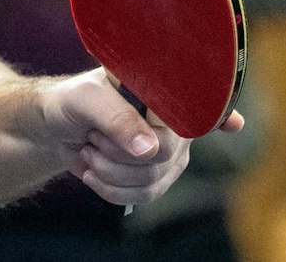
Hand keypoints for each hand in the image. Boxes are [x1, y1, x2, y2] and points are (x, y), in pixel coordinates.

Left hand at [37, 69, 242, 205]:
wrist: (53, 130)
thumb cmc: (71, 102)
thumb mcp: (85, 100)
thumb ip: (116, 118)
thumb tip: (150, 150)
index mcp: (161, 90)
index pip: (189, 110)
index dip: (217, 115)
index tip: (232, 123)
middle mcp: (173, 121)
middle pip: (165, 154)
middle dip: (119, 154)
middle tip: (94, 137)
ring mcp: (168, 150)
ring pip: (153, 180)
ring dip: (111, 172)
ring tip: (91, 150)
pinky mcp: (155, 175)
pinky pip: (145, 195)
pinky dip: (112, 190)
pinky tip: (94, 173)